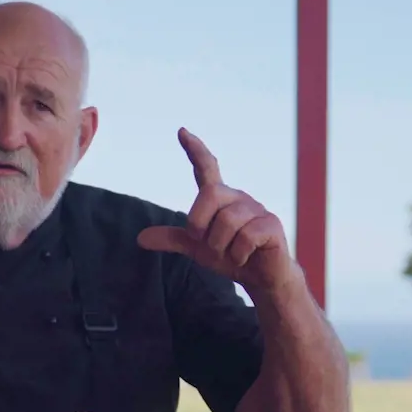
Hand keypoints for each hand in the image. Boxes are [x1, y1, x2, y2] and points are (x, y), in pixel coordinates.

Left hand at [137, 128, 296, 295]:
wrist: (261, 279)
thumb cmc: (231, 256)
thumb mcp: (197, 249)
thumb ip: (173, 240)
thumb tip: (140, 238)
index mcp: (219, 199)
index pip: (206, 168)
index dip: (195, 150)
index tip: (182, 132)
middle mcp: (238, 197)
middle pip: (209, 194)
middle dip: (200, 225)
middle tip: (208, 244)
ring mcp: (256, 209)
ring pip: (227, 221)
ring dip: (221, 246)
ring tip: (230, 253)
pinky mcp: (271, 224)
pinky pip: (245, 237)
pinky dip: (238, 254)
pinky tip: (244, 257)